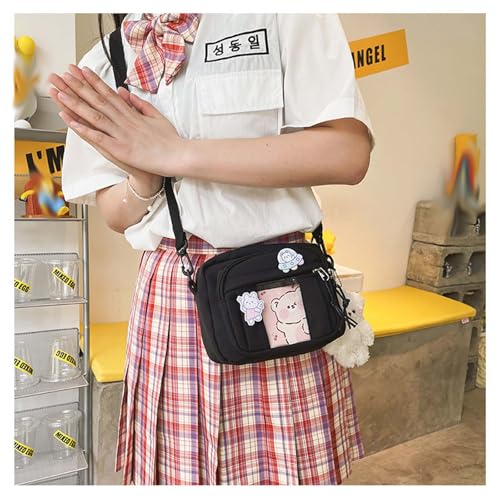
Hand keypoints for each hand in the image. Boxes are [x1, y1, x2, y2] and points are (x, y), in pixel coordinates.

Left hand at [47, 64, 188, 177]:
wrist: (178, 156)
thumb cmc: (170, 140)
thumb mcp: (156, 116)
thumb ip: (139, 104)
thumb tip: (124, 92)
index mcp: (132, 114)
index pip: (108, 93)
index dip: (92, 81)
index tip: (80, 70)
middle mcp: (124, 121)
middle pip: (97, 100)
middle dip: (78, 87)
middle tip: (62, 75)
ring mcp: (122, 134)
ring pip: (94, 116)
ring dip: (75, 104)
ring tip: (59, 93)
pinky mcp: (121, 149)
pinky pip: (98, 137)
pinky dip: (83, 129)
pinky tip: (70, 121)